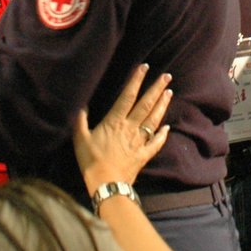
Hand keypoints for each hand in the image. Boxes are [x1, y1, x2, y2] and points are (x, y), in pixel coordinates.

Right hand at [73, 64, 172, 192]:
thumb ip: (81, 121)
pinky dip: (162, 135)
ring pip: (153, 120)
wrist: (106, 183)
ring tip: (169, 92)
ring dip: (162, 105)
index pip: (128, 96)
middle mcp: (130, 128)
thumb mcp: (80, 139)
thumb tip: (81, 106)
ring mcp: (139, 141)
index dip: (136, 81)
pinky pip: (156, 143)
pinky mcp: (144, 155)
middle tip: (167, 76)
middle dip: (156, 89)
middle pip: (146, 105)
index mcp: (115, 121)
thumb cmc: (91, 160)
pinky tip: (168, 127)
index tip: (144, 67)